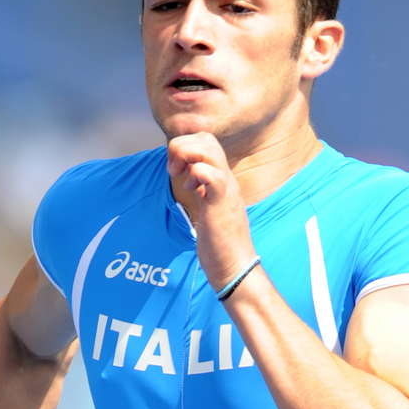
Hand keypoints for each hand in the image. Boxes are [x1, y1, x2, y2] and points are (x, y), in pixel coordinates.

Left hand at [166, 134, 254, 292]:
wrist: (235, 269)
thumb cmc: (220, 246)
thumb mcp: (208, 210)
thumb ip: (202, 191)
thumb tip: (190, 179)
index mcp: (222, 181)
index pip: (207, 142)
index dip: (186, 147)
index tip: (175, 169)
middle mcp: (226, 180)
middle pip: (207, 139)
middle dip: (183, 147)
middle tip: (174, 171)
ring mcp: (226, 191)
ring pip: (209, 150)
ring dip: (186, 156)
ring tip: (179, 177)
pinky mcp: (221, 205)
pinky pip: (211, 175)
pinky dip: (195, 174)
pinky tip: (190, 191)